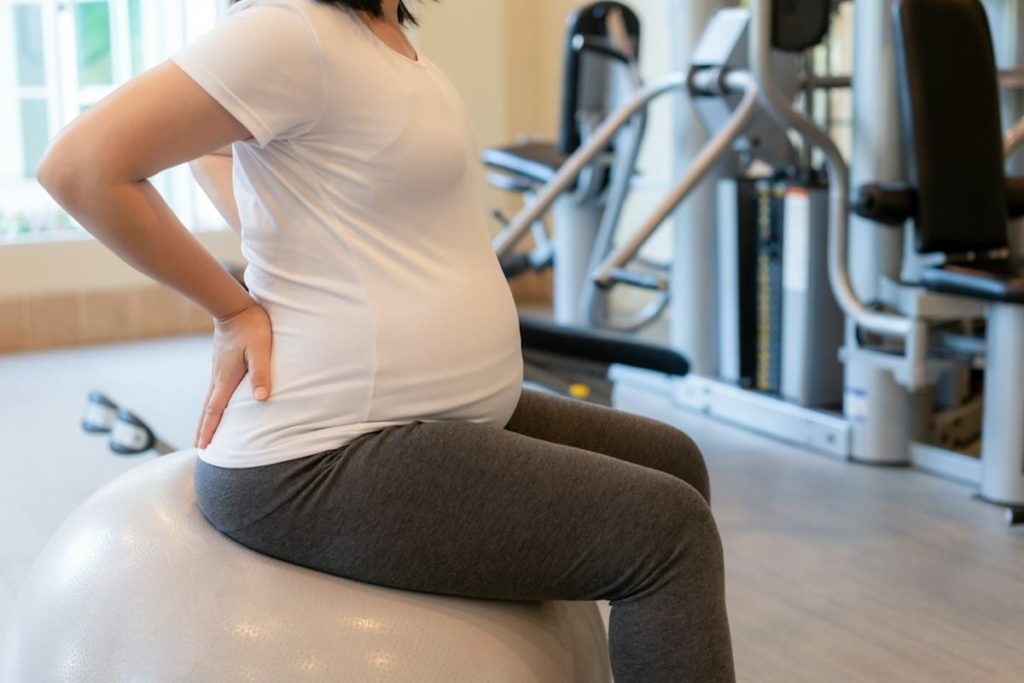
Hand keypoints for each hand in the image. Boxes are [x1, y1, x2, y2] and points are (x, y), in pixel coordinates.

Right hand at [195, 300, 272, 448]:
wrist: (234, 307)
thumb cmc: (252, 328)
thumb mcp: (261, 350)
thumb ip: (261, 373)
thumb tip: (261, 398)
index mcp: (226, 377)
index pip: (214, 409)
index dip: (209, 429)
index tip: (202, 446)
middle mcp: (218, 377)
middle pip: (207, 409)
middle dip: (203, 428)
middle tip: (199, 447)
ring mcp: (218, 370)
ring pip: (210, 399)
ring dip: (206, 417)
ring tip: (204, 431)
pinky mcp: (221, 364)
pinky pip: (215, 390)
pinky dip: (212, 404)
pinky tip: (216, 405)